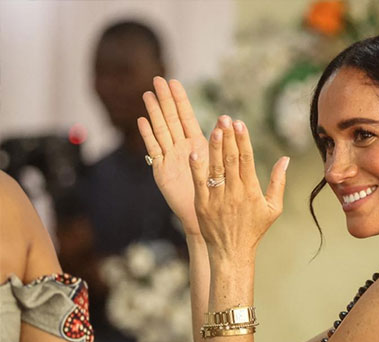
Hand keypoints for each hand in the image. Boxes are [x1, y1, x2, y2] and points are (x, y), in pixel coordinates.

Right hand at [138, 77, 208, 234]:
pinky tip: (142, 121)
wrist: (206, 215)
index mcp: (197, 144)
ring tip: (148, 94)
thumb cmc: (217, 192)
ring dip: (154, 113)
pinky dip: (148, 135)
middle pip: (171, 119)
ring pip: (161, 130)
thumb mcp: (221, 164)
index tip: (174, 81)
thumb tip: (228, 119)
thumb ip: (221, 142)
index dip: (180, 99)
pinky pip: (155, 150)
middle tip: (157, 79)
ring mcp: (170, 158)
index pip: (186, 116)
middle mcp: (181, 148)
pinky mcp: (162, 171)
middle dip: (165, 100)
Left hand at [189, 116, 288, 260]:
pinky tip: (195, 152)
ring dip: (215, 147)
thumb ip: (278, 182)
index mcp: (251, 191)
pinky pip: (199, 183)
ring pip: (216, 167)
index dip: (243, 140)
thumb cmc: (254, 229)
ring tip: (215, 128)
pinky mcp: (203, 205)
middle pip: (231, 160)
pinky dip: (197, 168)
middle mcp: (234, 193)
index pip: (247, 160)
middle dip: (228, 137)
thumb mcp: (273, 208)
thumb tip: (285, 159)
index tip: (240, 123)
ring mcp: (217, 198)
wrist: (232, 252)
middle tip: (225, 118)